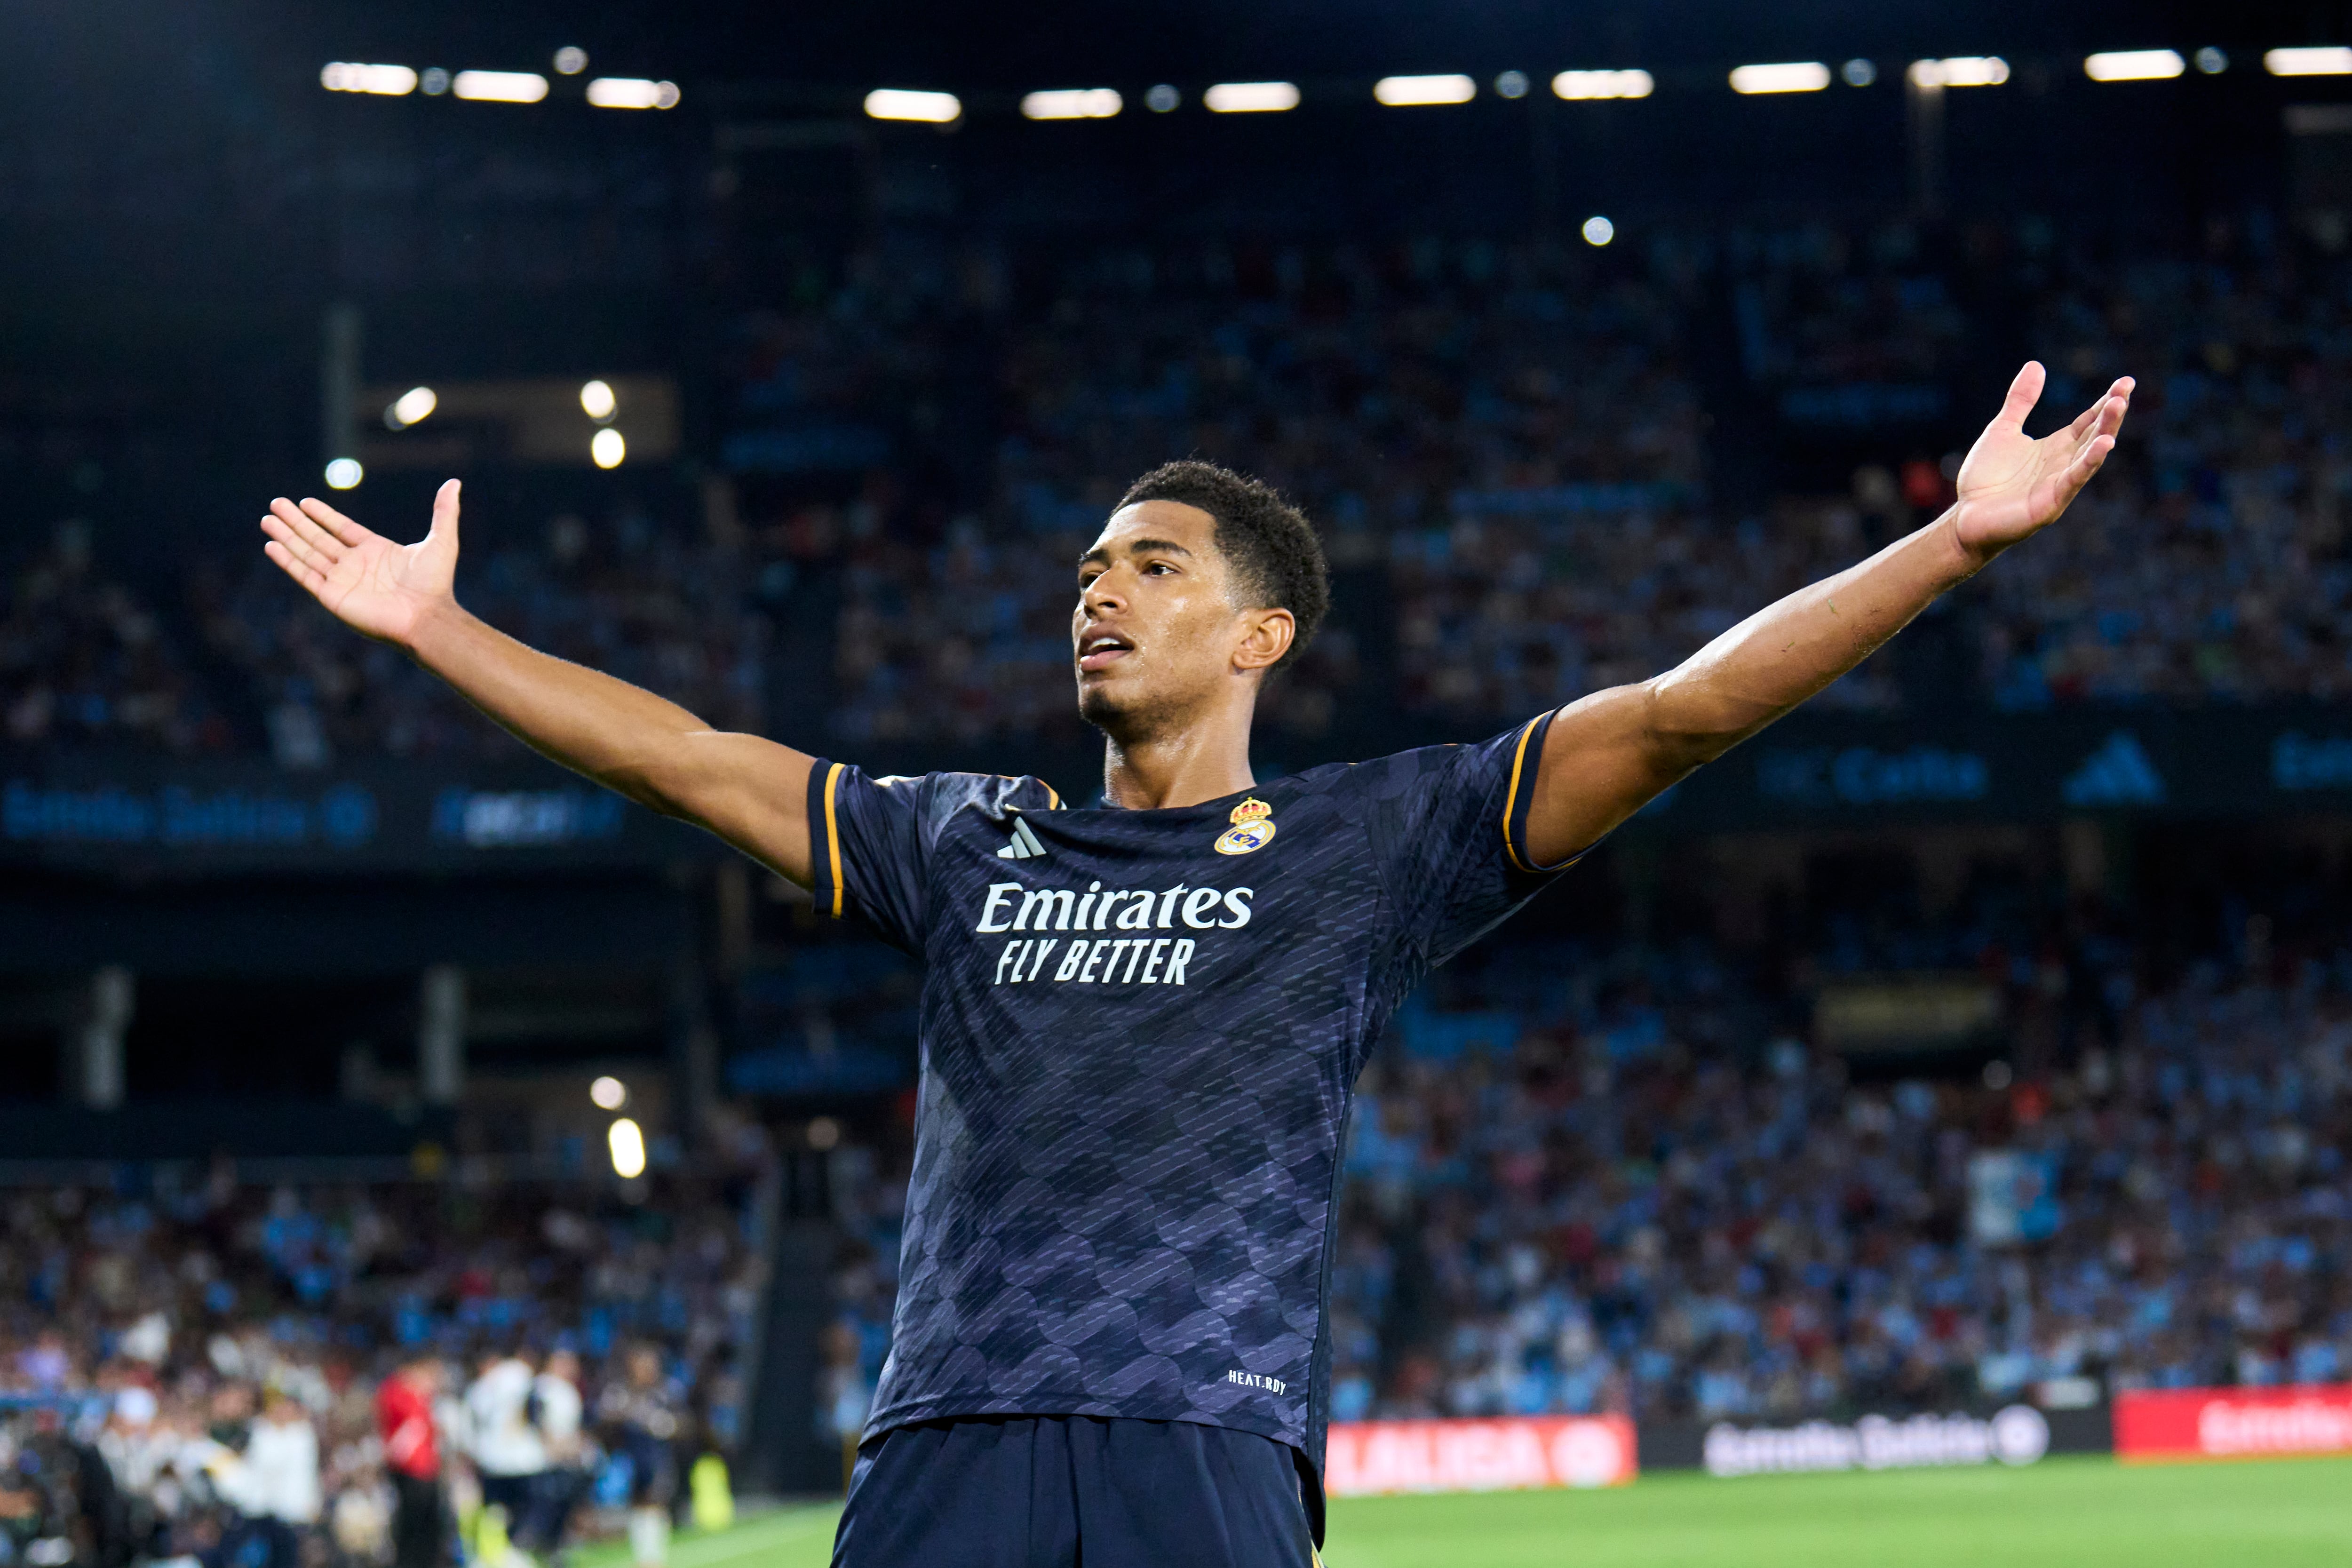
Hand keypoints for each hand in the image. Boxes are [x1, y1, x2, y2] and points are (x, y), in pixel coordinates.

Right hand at [260, 478, 462, 646]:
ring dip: (286, 537)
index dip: (322, 515)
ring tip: (266, 519)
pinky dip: (287, 561)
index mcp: (376, 551)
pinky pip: (304, 575)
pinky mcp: (332, 597)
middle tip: (275, 503)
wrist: (427, 616)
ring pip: (307, 554)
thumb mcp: (442, 540)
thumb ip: (444, 511)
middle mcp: (355, 565)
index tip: (303, 502)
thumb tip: (455, 482)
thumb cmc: (435, 583)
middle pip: (318, 538)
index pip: (342, 529)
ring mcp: (342, 581)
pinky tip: (272, 545)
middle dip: (296, 522)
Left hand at [1951, 362, 2133, 561]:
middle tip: (2124, 391)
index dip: (2106, 402)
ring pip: (2089, 456)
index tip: (2125, 382)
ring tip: (2118, 408)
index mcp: (2056, 447)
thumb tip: (2036, 364)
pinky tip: (2103, 445)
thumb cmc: (1985, 478)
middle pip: (2095, 435)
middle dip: (2111, 414)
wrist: (1965, 517)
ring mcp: (2059, 485)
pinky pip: (2073, 481)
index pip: (2088, 422)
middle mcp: (2063, 464)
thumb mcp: (2003, 430)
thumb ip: (2020, 401)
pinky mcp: (2050, 504)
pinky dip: (2088, 464)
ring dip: (2105, 433)